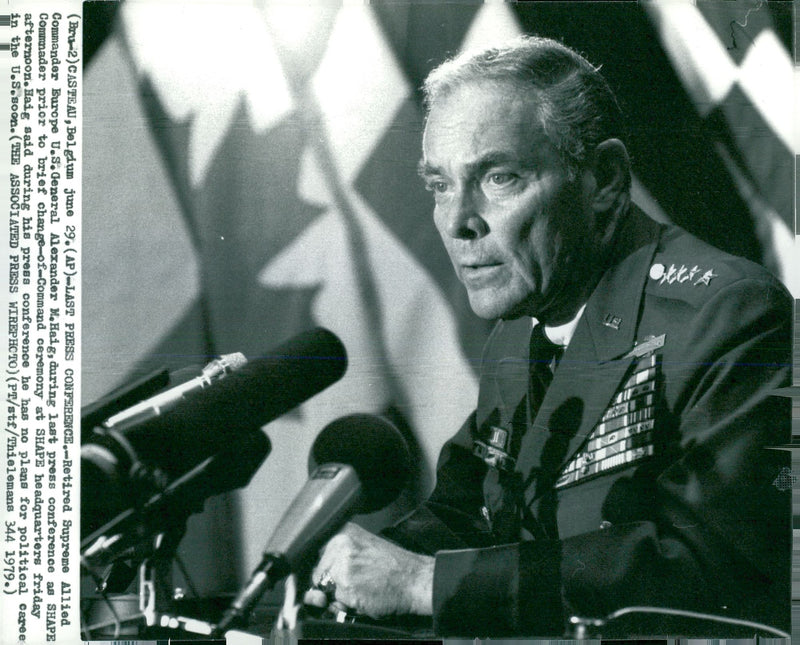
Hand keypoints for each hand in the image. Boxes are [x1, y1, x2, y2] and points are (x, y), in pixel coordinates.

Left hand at [305, 522, 433, 618]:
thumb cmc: (391, 568)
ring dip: (338, 597)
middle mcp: (338, 542)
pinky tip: (364, 597)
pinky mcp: (345, 584)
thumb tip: (311, 589)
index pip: (313, 553)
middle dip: (329, 586)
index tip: (330, 576)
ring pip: (323, 590)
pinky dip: (346, 606)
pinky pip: (333, 603)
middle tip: (357, 583)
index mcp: (342, 531)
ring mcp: (341, 562)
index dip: (320, 570)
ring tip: (362, 589)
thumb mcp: (361, 550)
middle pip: (315, 573)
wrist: (414, 579)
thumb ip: (334, 561)